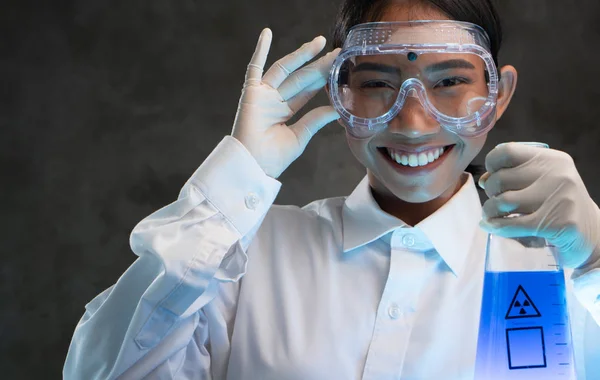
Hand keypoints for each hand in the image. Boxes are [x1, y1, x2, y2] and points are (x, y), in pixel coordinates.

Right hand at [231, 28, 339, 178]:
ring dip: (301, 55)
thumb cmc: (272, 159)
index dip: (323, 78)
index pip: (307, 90)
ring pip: (285, 70)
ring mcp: (262, 95)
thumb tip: (337, 108)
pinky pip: (255, 68)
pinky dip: (260, 50)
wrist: (252, 167)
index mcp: (284, 112)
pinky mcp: (251, 93)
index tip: (338, 67)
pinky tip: (267, 33)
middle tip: (336, 51)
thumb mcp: (300, 137)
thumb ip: (315, 120)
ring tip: (319, 42)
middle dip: (318, 65)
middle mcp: (274, 100)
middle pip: (300, 78)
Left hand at [478, 142, 599, 268]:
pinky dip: (496, 227)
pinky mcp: (557, 223)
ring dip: (490, 211)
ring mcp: (559, 198)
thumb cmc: (558, 205)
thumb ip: (514, 176)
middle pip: (501, 179)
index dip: (492, 164)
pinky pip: (512, 224)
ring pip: (504, 202)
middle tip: (496, 202)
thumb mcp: (540, 183)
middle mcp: (557, 174)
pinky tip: (491, 226)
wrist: (592, 235)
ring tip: (492, 215)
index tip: (493, 176)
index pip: (507, 151)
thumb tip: (484, 180)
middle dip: (491, 193)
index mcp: (551, 159)